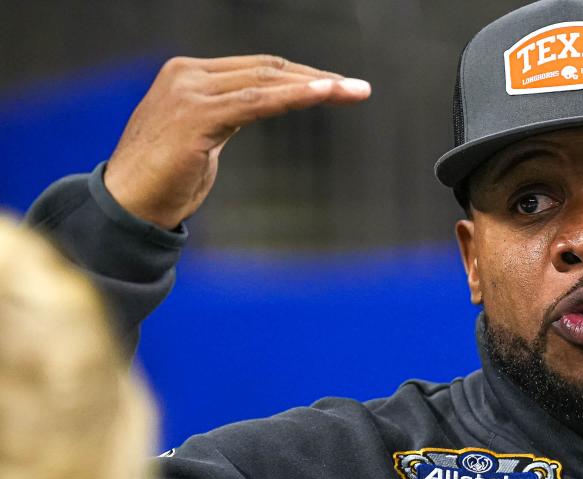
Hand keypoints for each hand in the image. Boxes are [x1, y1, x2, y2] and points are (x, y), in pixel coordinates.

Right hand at [103, 55, 369, 229]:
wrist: (126, 208)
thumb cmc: (164, 181)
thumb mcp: (202, 137)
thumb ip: (227, 114)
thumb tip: (259, 107)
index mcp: (188, 74)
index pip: (257, 68)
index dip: (301, 76)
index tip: (338, 86)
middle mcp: (187, 75)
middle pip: (267, 70)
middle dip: (318, 78)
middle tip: (358, 88)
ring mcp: (189, 92)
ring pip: (266, 82)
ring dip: (317, 86)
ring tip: (355, 90)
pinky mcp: (196, 117)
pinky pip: (257, 103)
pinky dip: (294, 97)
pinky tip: (324, 94)